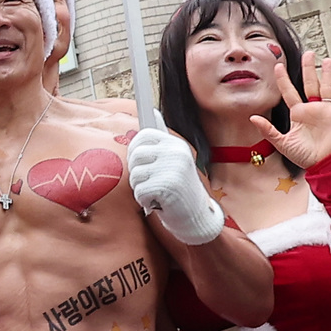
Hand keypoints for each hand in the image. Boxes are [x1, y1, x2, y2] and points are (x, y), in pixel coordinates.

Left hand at [127, 127, 222, 244]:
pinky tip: (158, 202)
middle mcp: (176, 152)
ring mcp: (173, 168)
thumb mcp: (173, 161)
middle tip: (151, 182)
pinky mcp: (167, 185)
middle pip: (135, 155)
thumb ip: (162, 139)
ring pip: (134, 174)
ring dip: (140, 188)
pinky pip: (139, 190)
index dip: (135, 150)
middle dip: (136, 172)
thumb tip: (153, 112)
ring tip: (156, 193)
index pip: (143, 135)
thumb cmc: (179, 189)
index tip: (140, 163)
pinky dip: (143, 200)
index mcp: (176, 144)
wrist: (196, 218)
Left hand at [251, 50, 330, 169]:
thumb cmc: (305, 157)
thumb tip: (252, 118)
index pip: (289, 92)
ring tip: (327, 60)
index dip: (283, 79)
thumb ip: (268, 130)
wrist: (324, 166)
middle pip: (310, 84)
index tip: (278, 66)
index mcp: (298, 113)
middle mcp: (312, 109)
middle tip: (308, 53)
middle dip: (308, 68)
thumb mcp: (283, 143)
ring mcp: (327, 111)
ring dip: (327, 74)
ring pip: (327, 87)